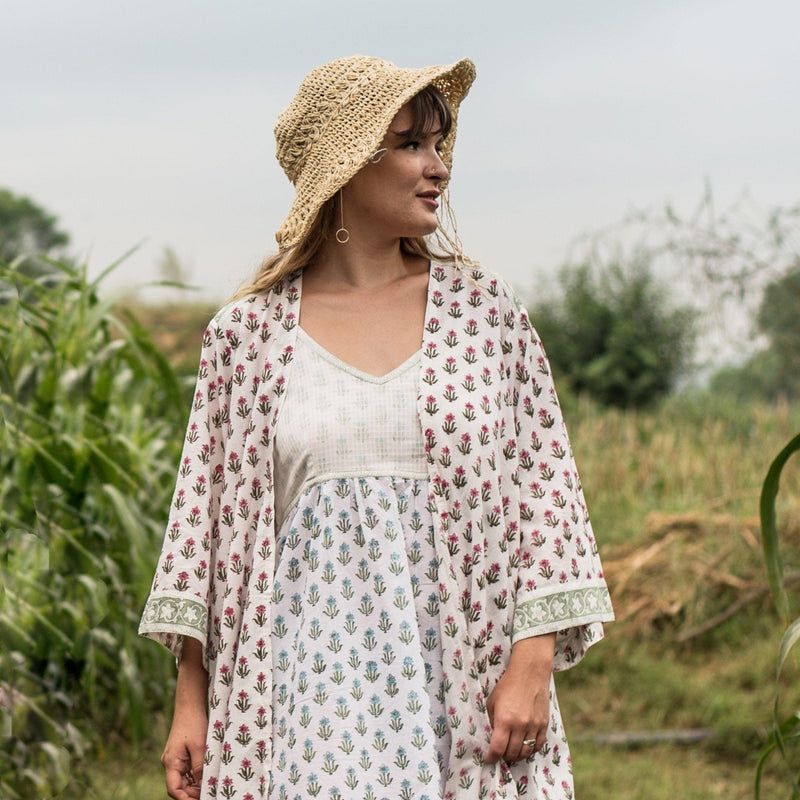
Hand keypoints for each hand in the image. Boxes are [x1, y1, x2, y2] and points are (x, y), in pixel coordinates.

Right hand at [163, 637, 208, 799]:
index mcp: (170, 763)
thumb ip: (200, 767)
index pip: (174, 789)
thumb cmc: (193, 724)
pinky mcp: (181, 755)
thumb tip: (203, 786)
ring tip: (211, 786)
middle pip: (179, 786)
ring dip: (196, 785)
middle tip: (209, 793)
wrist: (190, 705)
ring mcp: (175, 759)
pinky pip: (188, 771)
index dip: (185, 799)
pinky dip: (196, 776)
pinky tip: (208, 776)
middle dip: (192, 793)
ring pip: (184, 780)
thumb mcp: (199, 746)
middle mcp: (170, 763)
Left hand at [484, 633, 554, 764]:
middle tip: (499, 754)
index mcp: (504, 719)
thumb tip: (494, 737)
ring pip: (526, 753)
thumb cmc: (507, 685)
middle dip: (503, 757)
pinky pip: (538, 745)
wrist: (530, 672)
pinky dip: (530, 750)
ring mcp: (534, 726)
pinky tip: (525, 747)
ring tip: (511, 752)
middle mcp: (520, 725)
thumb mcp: (492, 701)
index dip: (491, 758)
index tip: (488, 759)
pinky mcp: (544, 724)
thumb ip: (492, 721)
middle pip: (512, 753)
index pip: (497, 749)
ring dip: (517, 756)